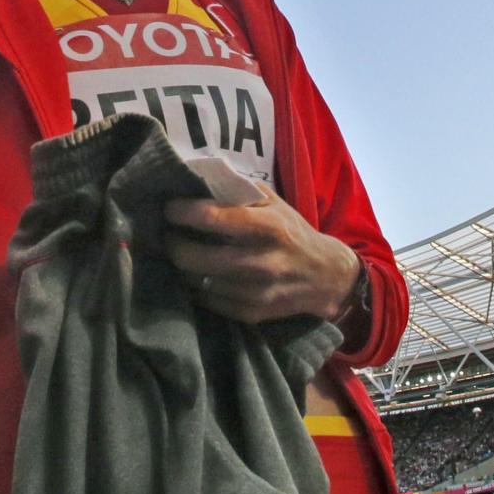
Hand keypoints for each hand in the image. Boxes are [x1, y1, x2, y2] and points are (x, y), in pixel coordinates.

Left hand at [163, 184, 361, 324]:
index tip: (170, 209)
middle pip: (198, 257)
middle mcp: (263, 261)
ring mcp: (257, 292)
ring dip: (182, 267)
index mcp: (269, 226)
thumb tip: (196, 179)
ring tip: (180, 254)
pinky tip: (197, 275)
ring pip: (198, 282)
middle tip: (168, 235)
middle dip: (173, 244)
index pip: (214, 218)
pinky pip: (208, 301)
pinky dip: (196, 287)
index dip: (183, 212)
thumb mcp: (273, 202)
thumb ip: (238, 190)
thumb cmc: (291, 231)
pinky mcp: (252, 314)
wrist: (325, 276)